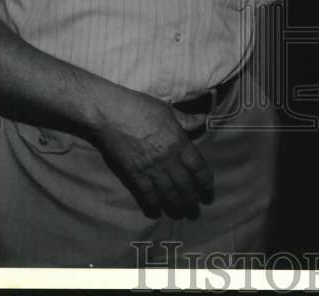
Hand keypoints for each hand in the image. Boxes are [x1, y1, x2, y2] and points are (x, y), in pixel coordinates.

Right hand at [90, 88, 212, 218]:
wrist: (109, 113)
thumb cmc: (140, 106)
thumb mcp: (168, 110)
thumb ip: (186, 120)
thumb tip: (204, 119)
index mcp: (179, 141)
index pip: (198, 167)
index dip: (206, 181)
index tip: (208, 190)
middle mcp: (168, 158)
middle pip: (185, 185)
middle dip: (193, 199)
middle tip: (196, 208)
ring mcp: (150, 168)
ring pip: (168, 193)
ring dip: (176, 205)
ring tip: (182, 213)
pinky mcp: (133, 174)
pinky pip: (146, 194)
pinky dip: (153, 205)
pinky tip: (156, 212)